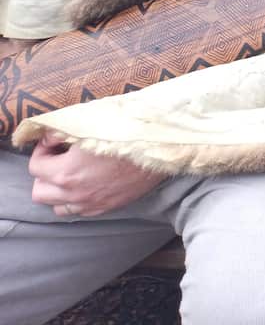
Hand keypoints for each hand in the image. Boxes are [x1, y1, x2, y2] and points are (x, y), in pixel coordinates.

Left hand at [28, 132, 163, 217]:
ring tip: (71, 173)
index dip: (42, 151)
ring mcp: (90, 203)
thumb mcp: (91, 123)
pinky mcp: (106, 208)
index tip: (54, 142)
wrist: (161, 148)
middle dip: (45, 173)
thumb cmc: (127, 132)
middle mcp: (74, 192)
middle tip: (59, 158)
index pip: (35, 167)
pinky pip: (78, 211)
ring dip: (57, 190)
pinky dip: (75, 200)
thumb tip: (46, 135)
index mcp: (67, 171)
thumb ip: (62, 129)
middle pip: (39, 192)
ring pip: (55, 206)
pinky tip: (88, 183)